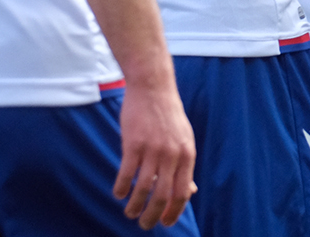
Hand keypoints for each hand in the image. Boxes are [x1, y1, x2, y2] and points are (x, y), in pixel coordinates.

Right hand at [113, 81, 197, 228]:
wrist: (153, 87)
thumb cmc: (168, 116)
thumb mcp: (184, 139)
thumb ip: (185, 166)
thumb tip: (190, 192)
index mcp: (187, 154)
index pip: (182, 193)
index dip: (174, 212)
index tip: (165, 223)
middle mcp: (172, 154)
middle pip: (162, 195)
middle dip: (152, 216)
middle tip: (144, 225)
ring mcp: (152, 148)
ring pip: (142, 188)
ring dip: (135, 206)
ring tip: (130, 213)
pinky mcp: (133, 143)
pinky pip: (126, 174)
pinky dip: (121, 188)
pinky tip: (119, 194)